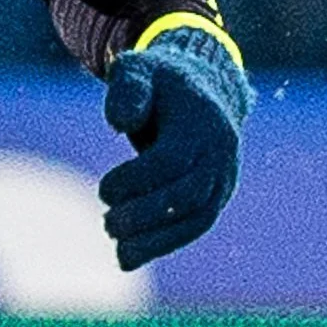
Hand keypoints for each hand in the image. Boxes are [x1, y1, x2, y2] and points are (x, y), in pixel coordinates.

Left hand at [98, 27, 252, 269]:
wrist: (202, 90)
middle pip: (187, 196)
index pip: (171, 161)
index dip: (136, 180)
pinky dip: (165, 243)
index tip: (103, 190)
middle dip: (145, 215)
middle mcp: (219, 154)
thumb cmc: (160, 82)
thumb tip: (119, 123)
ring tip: (120, 254)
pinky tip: (130, 256)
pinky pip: (195, 226)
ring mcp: (223, 178)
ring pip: (197, 219)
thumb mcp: (139, 70)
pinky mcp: (215, 196)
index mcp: (201, 123)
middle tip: (107, 223)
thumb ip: (128, 89)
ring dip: (157, 241)